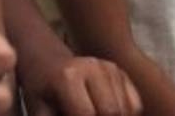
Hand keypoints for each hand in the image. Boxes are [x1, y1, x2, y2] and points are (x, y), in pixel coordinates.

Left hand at [23, 55, 142, 115]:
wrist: (49, 63)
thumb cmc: (42, 93)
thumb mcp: (40, 112)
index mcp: (69, 76)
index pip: (86, 114)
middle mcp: (94, 67)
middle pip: (112, 111)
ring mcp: (111, 68)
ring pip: (126, 110)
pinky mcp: (122, 73)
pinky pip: (135, 104)